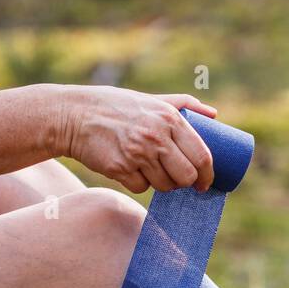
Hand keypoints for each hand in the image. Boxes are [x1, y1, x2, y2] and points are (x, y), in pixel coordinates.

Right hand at [56, 86, 216, 192]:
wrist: (75, 115)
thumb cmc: (116, 107)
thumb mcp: (151, 99)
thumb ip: (183, 104)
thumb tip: (213, 115)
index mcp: (169, 118)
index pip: (201, 155)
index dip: (207, 175)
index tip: (205, 183)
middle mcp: (156, 136)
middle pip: (186, 176)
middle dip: (185, 183)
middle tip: (180, 181)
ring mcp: (137, 153)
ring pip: (164, 186)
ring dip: (162, 184)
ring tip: (152, 170)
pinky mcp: (120, 168)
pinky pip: (141, 188)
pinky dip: (139, 184)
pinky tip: (130, 169)